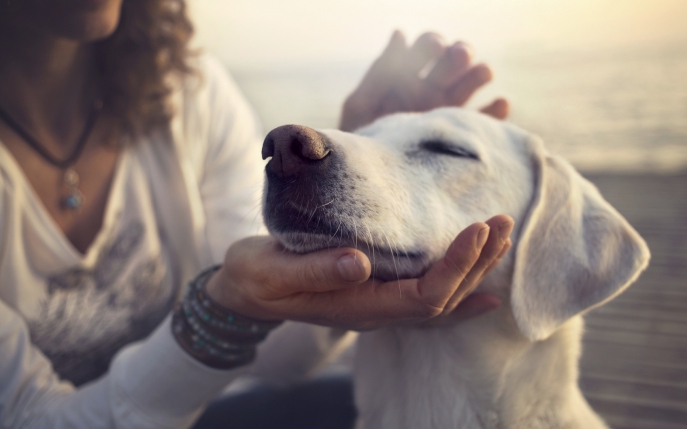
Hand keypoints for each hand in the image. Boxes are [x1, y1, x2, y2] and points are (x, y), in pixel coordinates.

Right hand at [205, 215, 512, 330]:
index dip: (455, 266)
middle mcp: (377, 311)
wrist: (245, 291)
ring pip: (441, 298)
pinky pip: (427, 298)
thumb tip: (359, 262)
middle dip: (477, 262)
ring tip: (501, 237)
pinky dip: (460, 291)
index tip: (477, 229)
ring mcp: (379, 304)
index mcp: (358, 306)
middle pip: (443, 298)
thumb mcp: (274, 272)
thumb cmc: (256, 278)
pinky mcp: (376, 291)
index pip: (423, 296)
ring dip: (475, 269)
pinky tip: (485, 288)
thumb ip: (315, 270)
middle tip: (502, 221)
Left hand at [340, 31, 508, 131]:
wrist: (371, 184)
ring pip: (471, 84)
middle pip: (453, 62)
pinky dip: (496, 111)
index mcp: (406, 78)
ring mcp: (447, 113)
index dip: (432, 44)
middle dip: (459, 53)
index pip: (426, 49)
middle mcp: (430, 91)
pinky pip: (485, 121)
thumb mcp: (361, 106)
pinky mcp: (461, 137)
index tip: (435, 47)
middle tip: (459, 56)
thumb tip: (400, 33)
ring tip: (483, 72)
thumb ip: (380, 72)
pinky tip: (500, 104)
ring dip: (479, 73)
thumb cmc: (360, 144)